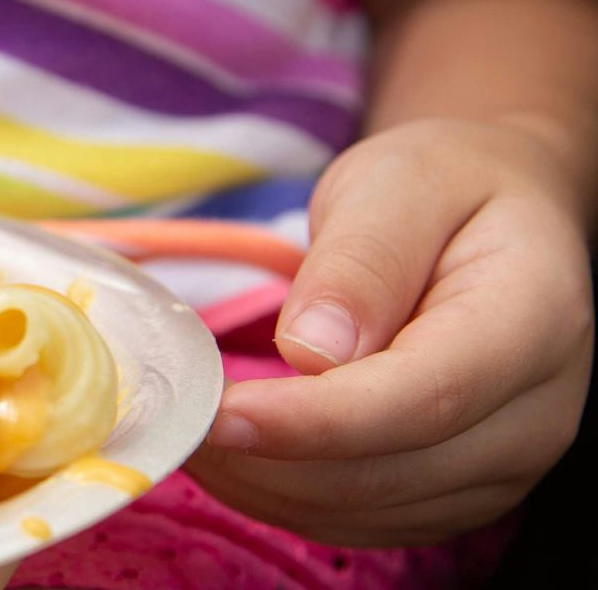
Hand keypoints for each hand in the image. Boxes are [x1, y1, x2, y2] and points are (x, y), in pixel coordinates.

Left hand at [187, 118, 592, 545]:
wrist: (494, 211)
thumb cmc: (442, 186)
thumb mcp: (396, 184)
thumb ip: (361, 261)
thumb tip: (313, 351)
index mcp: (531, 323)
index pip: (422, 399)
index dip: (313, 421)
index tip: (220, 412)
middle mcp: (536, 414)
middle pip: (388, 472)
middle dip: (265, 456)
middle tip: (168, 410)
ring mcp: (503, 466)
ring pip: (366, 510)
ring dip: (261, 483)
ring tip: (183, 423)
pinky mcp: (457, 491)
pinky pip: (360, 520)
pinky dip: (280, 496)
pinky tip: (228, 451)